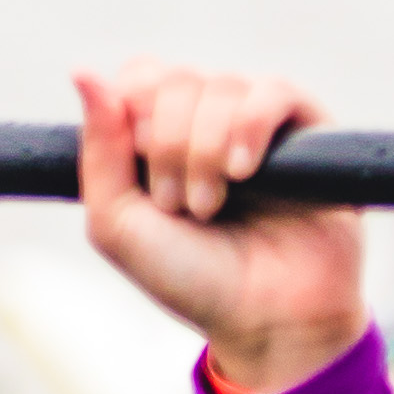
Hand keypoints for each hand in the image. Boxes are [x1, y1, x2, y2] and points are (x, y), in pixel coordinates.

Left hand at [73, 61, 365, 393]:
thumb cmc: (191, 280)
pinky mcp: (310, 130)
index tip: (140, 172)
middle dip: (166, 147)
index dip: (132, 114)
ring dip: (204, 151)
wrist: (265, 321)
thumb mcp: (117, 225)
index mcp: (164, 136)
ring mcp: (260, 124)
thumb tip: (83, 72)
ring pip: (220, 87)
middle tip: (177, 207)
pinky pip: (273, 91)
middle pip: (175, 81)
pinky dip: (249, 126)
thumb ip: (96, 150)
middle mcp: (211, 122)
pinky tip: (242, 172)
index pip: (141, 77)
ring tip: (211, 208)